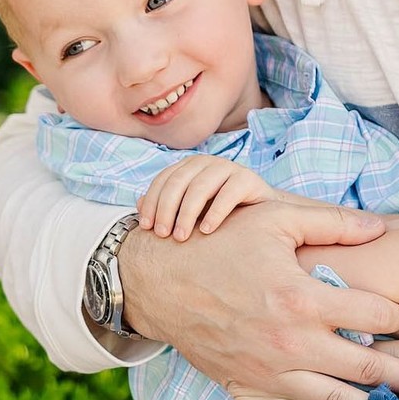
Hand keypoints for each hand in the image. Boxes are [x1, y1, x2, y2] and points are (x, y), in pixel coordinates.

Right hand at [117, 197, 398, 399]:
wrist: (157, 276)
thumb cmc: (218, 240)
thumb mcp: (274, 217)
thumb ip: (332, 222)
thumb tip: (382, 224)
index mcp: (303, 299)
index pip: (376, 315)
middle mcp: (292, 343)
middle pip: (368, 367)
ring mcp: (270, 373)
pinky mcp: (245, 390)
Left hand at [136, 155, 275, 239]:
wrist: (262, 215)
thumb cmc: (221, 213)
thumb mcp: (190, 210)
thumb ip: (166, 206)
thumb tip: (137, 206)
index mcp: (189, 166)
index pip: (164, 180)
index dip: (152, 202)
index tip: (146, 227)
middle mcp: (206, 162)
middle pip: (179, 183)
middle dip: (167, 209)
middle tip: (163, 235)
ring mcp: (228, 168)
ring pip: (200, 187)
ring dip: (187, 213)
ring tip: (182, 237)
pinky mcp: (248, 179)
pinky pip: (228, 194)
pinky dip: (215, 212)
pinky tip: (207, 230)